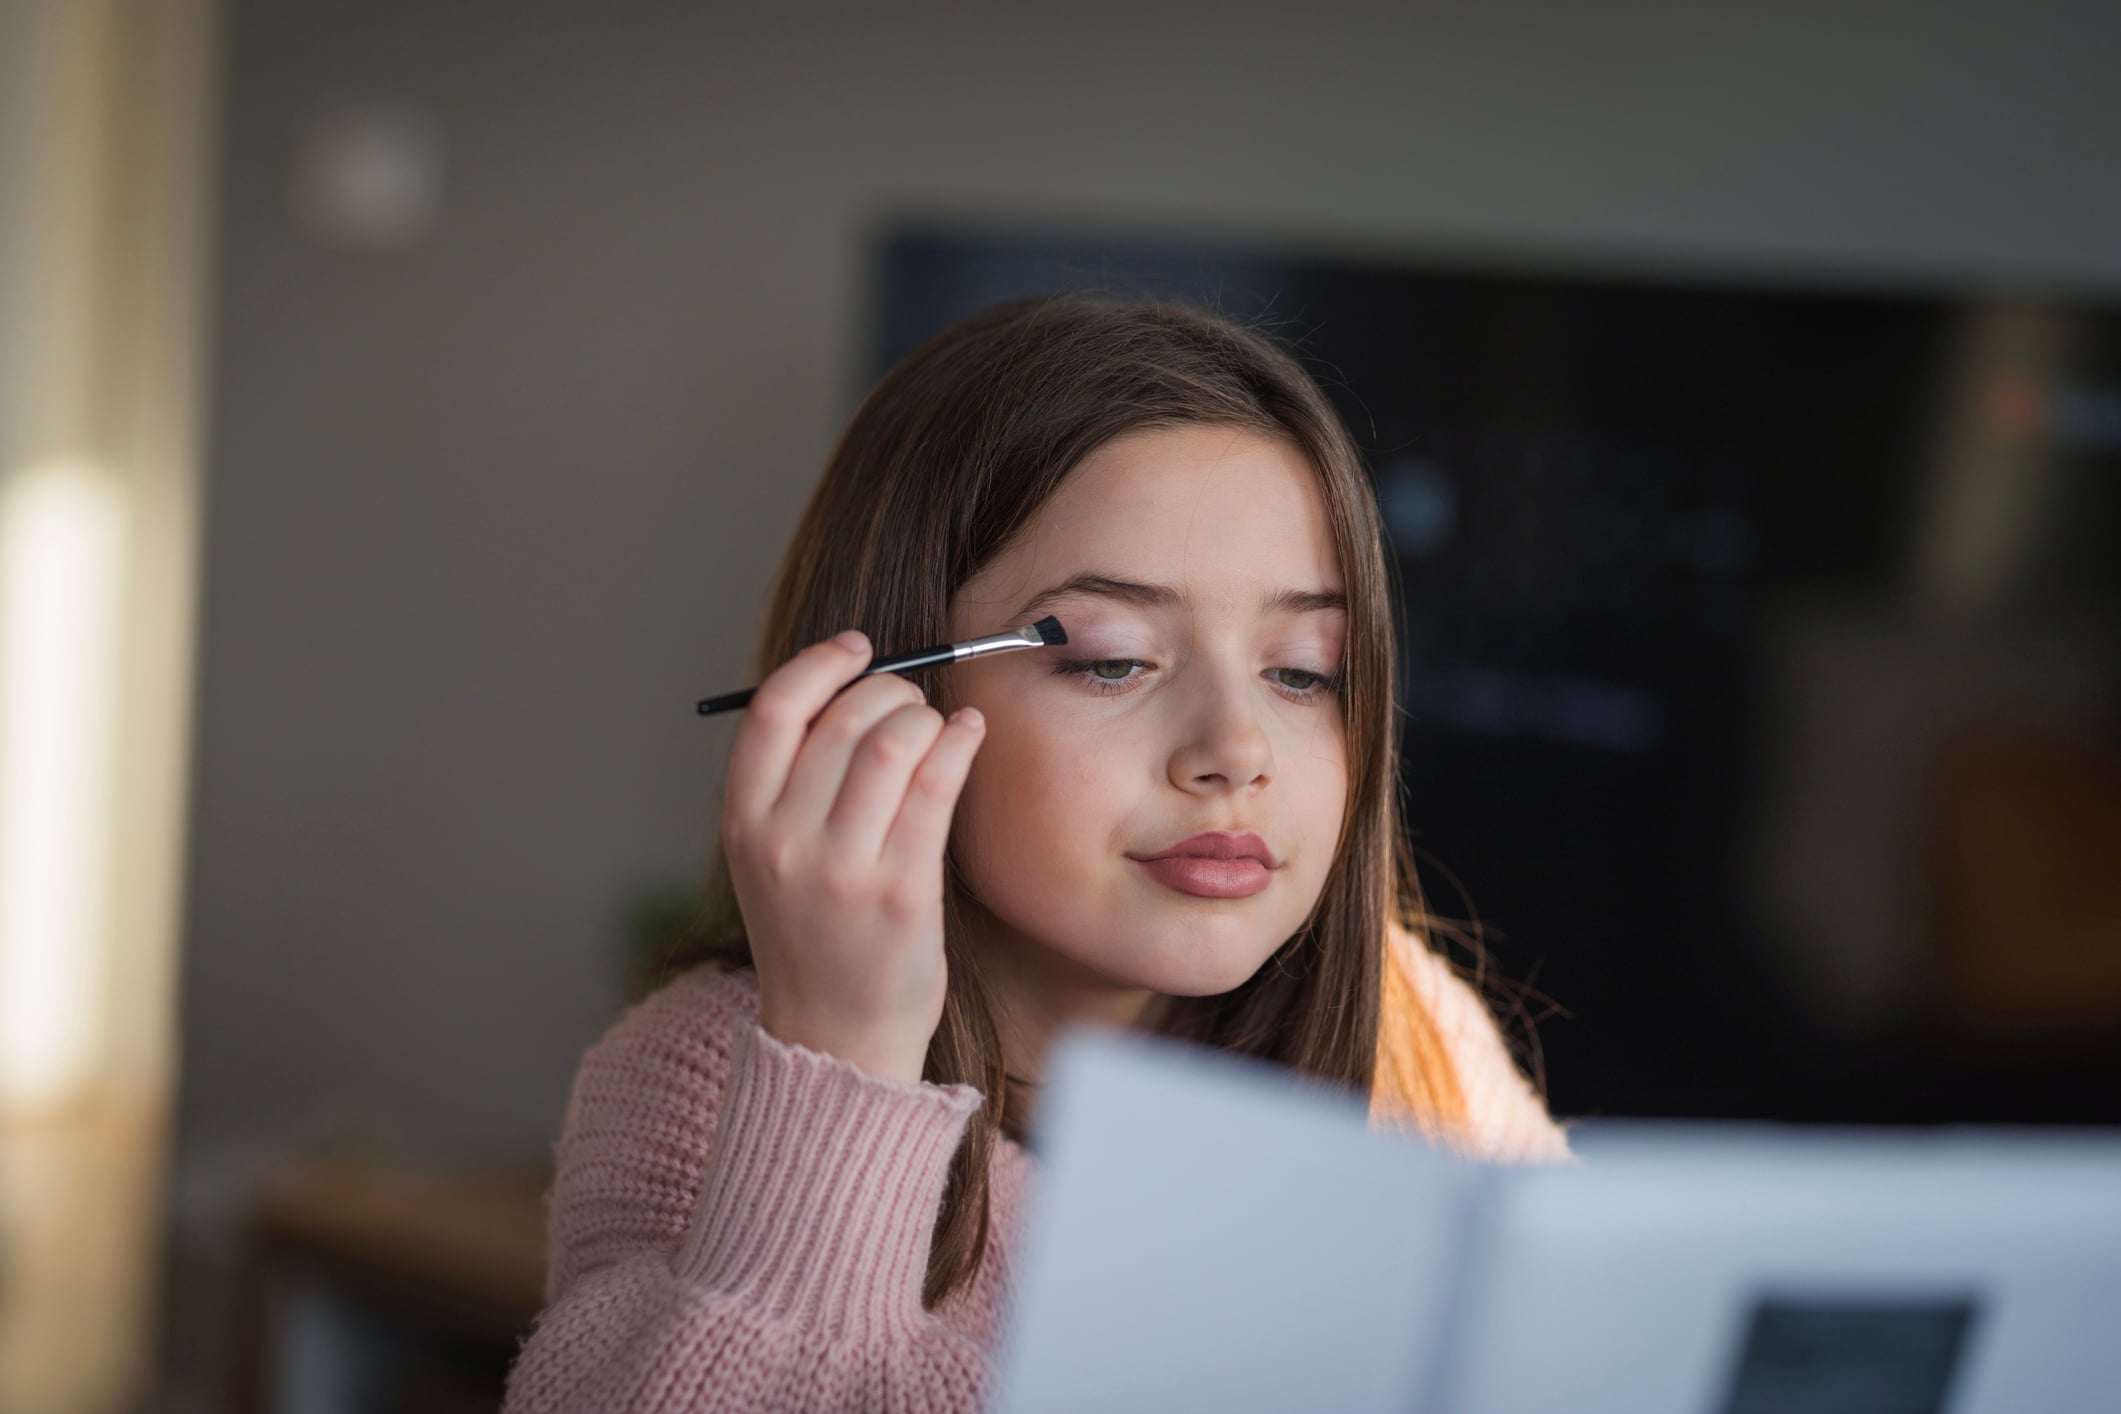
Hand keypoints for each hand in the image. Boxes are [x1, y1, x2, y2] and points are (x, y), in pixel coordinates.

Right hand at [719, 629, 986, 1084]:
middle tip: (911, 701)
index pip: (771, 711)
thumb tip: (854, 684)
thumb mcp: (770, 857)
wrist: (836, 1036)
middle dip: (889, 691)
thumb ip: (793, 781)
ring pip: (890, 744)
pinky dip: (958, 743)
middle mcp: (782, 842)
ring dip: (925, 718)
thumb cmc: (815, 934)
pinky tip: (968, 734)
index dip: (820, 664)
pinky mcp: (900, 892)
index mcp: (742, 823)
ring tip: (938, 727)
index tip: (858, 648)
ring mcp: (840, 869)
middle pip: (841, 720)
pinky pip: (935, 788)